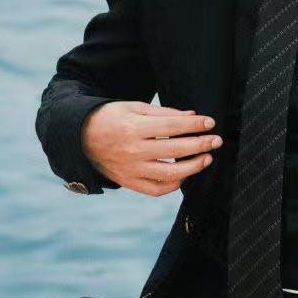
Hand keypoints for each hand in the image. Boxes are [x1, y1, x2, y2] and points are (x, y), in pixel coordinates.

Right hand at [80, 100, 223, 196]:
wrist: (81, 138)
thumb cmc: (111, 118)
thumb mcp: (134, 108)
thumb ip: (164, 113)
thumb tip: (193, 116)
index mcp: (133, 127)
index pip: (172, 126)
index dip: (194, 124)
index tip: (210, 122)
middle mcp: (133, 150)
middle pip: (175, 149)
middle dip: (201, 144)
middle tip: (216, 140)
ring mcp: (131, 169)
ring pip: (170, 173)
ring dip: (193, 166)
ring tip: (207, 158)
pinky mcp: (129, 182)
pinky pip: (157, 189)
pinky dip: (174, 184)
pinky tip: (184, 174)